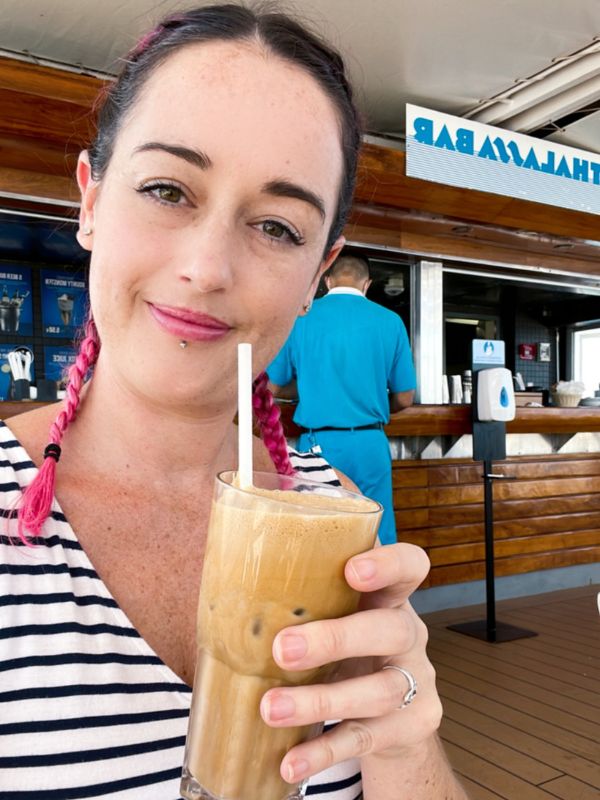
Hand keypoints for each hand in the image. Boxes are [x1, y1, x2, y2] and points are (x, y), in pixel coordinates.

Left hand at [260, 543, 442, 784]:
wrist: (393, 718)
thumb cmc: (346, 650)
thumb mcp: (337, 618)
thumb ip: (305, 600)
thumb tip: (225, 579)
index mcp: (388, 598)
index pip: (409, 566)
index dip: (389, 564)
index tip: (351, 570)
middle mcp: (409, 635)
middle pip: (391, 629)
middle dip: (336, 638)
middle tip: (283, 649)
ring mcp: (414, 683)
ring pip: (379, 691)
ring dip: (320, 701)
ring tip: (270, 709)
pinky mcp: (408, 728)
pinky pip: (364, 739)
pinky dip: (324, 751)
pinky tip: (291, 762)